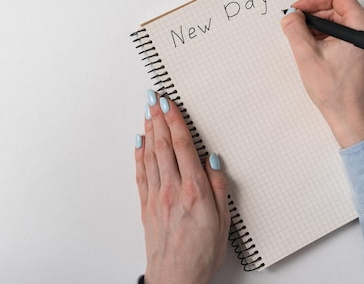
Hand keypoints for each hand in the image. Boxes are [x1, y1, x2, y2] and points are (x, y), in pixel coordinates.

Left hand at [135, 91, 228, 283]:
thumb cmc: (202, 253)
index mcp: (193, 190)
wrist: (176, 279)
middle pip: (163, 145)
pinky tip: (138, 143)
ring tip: (147, 112)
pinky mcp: (146, 206)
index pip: (183, 146)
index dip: (175, 121)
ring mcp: (156, 197)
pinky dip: (138, 154)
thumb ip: (219, 186)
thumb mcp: (224, 221)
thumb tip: (213, 159)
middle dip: (158, 118)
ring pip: (150, 155)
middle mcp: (172, 189)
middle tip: (154, 98)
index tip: (169, 103)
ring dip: (148, 131)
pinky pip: (141, 173)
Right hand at [281, 0, 363, 147]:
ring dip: (320, 27)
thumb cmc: (337, 93)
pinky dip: (328, 37)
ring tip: (305, 41)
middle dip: (315, 15)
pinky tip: (316, 50)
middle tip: (297, 25)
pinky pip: (345, 33)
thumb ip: (295, 28)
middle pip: (338, 7)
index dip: (314, 0)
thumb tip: (291, 15)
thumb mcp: (307, 55)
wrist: (351, 117)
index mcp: (362, 26)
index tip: (299, 10)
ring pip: (341, 21)